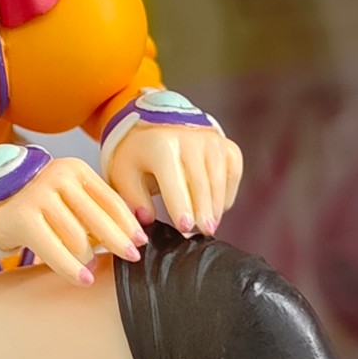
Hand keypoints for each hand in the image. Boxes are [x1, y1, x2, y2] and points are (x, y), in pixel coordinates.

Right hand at [0, 157, 147, 286]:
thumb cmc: (44, 206)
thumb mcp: (72, 198)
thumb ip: (98, 210)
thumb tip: (135, 235)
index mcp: (75, 169)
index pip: (110, 199)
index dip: (128, 223)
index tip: (141, 241)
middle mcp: (58, 176)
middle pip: (98, 217)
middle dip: (118, 241)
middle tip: (132, 258)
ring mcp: (39, 194)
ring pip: (78, 238)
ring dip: (88, 257)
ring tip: (91, 265)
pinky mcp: (24, 216)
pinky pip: (55, 250)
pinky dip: (72, 269)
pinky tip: (85, 280)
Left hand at [108, 122, 242, 236]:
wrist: (158, 126)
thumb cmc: (140, 153)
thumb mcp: (124, 172)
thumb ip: (134, 198)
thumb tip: (146, 220)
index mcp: (162, 145)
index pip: (174, 181)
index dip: (180, 206)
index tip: (184, 227)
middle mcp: (191, 140)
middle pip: (201, 185)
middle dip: (202, 213)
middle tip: (201, 232)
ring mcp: (212, 142)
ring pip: (219, 182)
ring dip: (215, 208)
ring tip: (207, 226)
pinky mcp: (227, 146)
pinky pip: (232, 175)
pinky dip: (226, 195)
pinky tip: (215, 207)